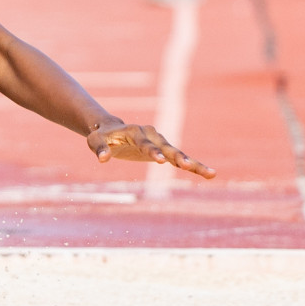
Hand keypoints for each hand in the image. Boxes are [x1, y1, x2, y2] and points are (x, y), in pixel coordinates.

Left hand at [87, 122, 215, 178]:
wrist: (110, 130)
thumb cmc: (101, 136)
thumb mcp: (95, 141)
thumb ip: (99, 149)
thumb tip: (103, 159)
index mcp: (134, 131)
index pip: (144, 141)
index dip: (151, 150)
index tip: (160, 160)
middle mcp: (150, 135)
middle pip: (166, 146)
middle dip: (176, 156)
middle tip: (187, 165)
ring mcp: (160, 142)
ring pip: (178, 153)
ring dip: (192, 162)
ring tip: (209, 173)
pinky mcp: (164, 151)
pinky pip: (181, 159)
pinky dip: (194, 166)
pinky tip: (210, 174)